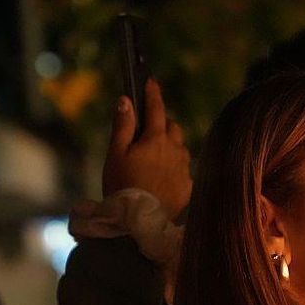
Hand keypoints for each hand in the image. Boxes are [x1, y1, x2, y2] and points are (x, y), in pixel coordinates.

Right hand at [102, 78, 192, 220]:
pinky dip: (175, 168)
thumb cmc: (122, 186)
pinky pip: (184, 170)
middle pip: (173, 128)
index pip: (156, 109)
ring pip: (181, 149)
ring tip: (154, 159)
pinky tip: (163, 178)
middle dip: (163, 124)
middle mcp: (176, 151)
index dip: (153, 93)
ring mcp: (185, 169)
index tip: (151, 81)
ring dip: (171, 147)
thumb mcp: (115, 154)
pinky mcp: (189, 187)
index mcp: (156, 139)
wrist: (139, 222)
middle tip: (148, 131)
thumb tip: (126, 100)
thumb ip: (123, 125)